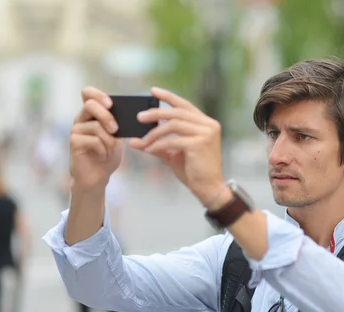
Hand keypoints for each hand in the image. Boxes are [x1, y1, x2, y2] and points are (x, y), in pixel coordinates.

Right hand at [69, 87, 124, 191]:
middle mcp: (81, 119)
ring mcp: (75, 130)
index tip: (110, 103)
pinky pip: (93, 140)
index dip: (97, 94)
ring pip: (96, 126)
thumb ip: (118, 124)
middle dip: (107, 116)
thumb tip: (127, 114)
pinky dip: (103, 150)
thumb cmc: (108, 155)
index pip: (87, 93)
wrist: (98, 177)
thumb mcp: (117, 137)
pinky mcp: (73, 142)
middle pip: (90, 105)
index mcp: (91, 114)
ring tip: (109, 151)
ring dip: (109, 141)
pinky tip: (102, 156)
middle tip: (115, 130)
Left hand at [129, 87, 224, 205]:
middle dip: (156, 113)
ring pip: (173, 125)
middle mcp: (208, 125)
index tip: (153, 91)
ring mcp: (206, 133)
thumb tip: (135, 140)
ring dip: (155, 133)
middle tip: (140, 117)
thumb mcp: (173, 154)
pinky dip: (159, 144)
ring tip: (143, 140)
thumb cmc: (194, 171)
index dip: (168, 97)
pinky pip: (173, 140)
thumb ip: (157, 144)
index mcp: (206, 124)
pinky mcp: (199, 144)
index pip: (185, 105)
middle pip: (177, 113)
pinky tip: (150, 149)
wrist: (209, 188)